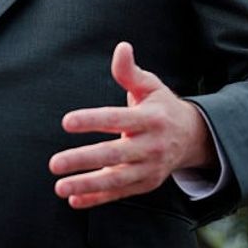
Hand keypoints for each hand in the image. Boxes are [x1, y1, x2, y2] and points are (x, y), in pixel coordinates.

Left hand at [49, 42, 216, 208]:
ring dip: (87, 185)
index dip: (92, 120)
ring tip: (60, 187)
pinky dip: (97, 198)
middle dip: (84, 159)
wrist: (193, 138)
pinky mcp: (146, 184)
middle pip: (115, 154)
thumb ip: (130, 72)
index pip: (117, 119)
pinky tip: (74, 200)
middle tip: (54, 163)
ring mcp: (150, 168)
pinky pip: (119, 193)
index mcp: (150, 118)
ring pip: (116, 179)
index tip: (66, 122)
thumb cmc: (162, 107)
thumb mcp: (151, 86)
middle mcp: (151, 145)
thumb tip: (121, 48)